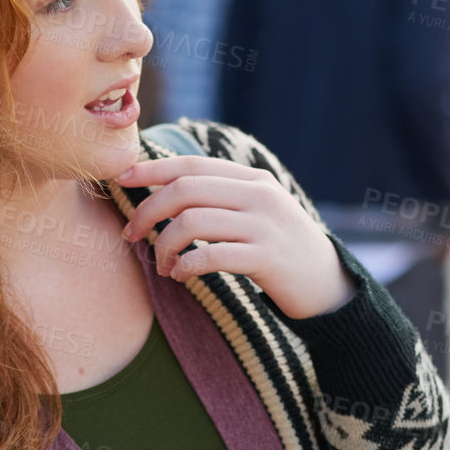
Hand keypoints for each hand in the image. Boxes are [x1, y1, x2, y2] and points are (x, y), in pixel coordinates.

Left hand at [117, 156, 355, 319]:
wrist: (328, 285)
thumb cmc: (281, 250)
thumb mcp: (258, 212)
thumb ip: (224, 197)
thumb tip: (167, 191)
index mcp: (253, 179)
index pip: (192, 165)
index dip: (152, 169)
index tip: (122, 179)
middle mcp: (259, 195)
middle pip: (185, 190)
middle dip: (148, 211)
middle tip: (132, 235)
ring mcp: (264, 225)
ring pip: (191, 222)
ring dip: (164, 246)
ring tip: (163, 265)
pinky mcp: (267, 258)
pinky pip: (211, 255)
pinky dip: (186, 265)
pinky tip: (180, 275)